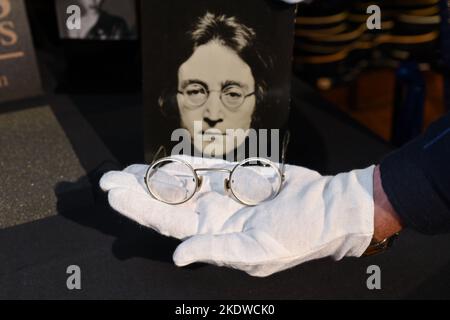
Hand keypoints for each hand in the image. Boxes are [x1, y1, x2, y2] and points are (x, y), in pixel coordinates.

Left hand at [100, 156, 374, 276]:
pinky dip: (184, 165)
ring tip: (128, 171)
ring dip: (155, 178)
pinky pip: (204, 169)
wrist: (328, 208)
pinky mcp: (237, 178)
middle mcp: (213, 215)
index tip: (114, 193)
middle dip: (137, 192)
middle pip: (166, 202)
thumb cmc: (299, 233)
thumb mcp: (257, 251)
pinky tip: (166, 162)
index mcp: (214, 234)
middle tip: (109, 179)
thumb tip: (179, 255)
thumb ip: (216, 249)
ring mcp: (224, 194)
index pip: (167, 221)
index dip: (138, 207)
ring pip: (180, 184)